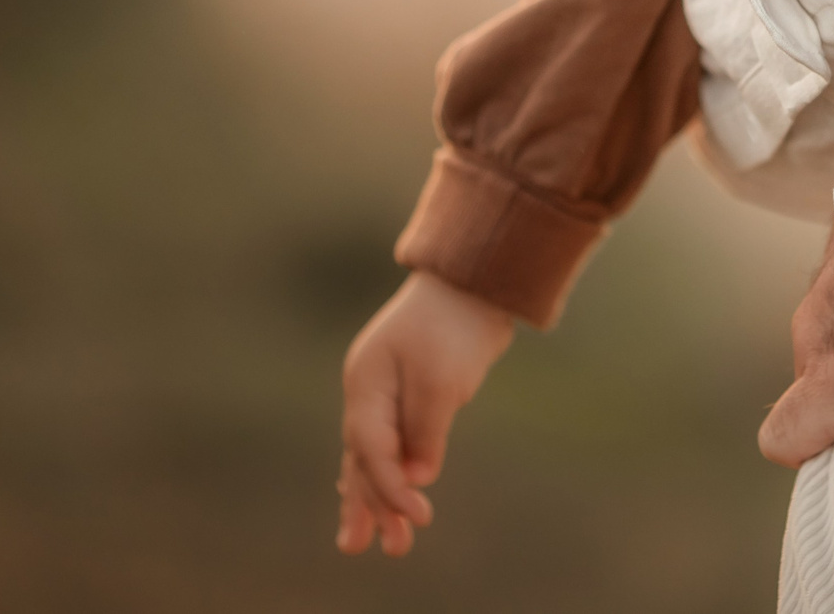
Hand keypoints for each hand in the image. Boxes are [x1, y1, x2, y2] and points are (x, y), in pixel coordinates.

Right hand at [336, 270, 515, 556]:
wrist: (471, 282)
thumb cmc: (454, 325)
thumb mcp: (441, 378)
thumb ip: (426, 429)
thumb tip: (416, 477)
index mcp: (367, 384)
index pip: (372, 450)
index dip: (391, 488)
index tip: (419, 517)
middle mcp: (367, 392)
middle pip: (362, 460)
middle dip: (372, 506)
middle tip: (378, 549)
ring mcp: (383, 394)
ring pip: (372, 456)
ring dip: (378, 499)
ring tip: (382, 543)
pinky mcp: (405, 396)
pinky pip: (386, 445)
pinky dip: (383, 474)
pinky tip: (375, 499)